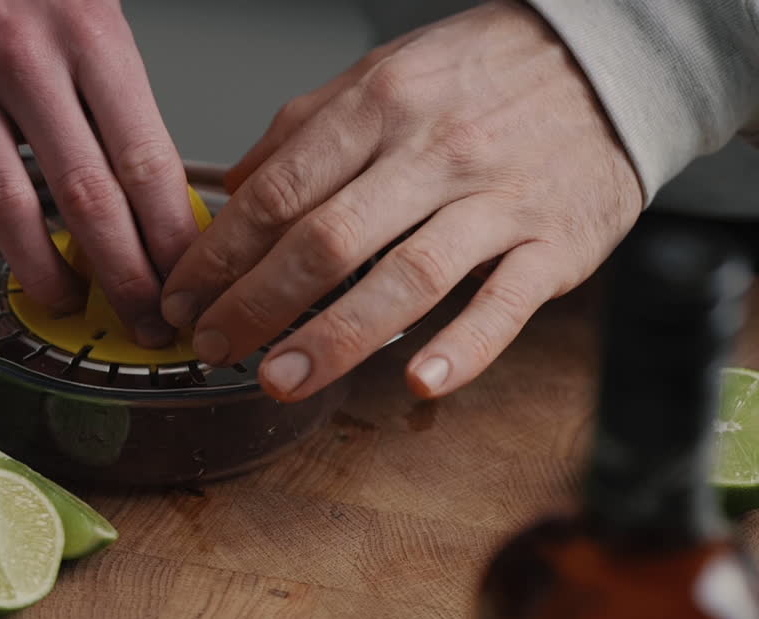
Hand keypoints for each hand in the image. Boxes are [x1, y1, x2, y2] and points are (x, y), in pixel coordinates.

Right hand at [0, 0, 197, 346]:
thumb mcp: (94, 11)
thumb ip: (120, 97)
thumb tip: (156, 196)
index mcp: (89, 34)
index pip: (144, 160)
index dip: (170, 237)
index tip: (187, 278)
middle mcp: (23, 59)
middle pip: (87, 199)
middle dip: (124, 276)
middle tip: (144, 318)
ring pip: (9, 208)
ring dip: (45, 272)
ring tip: (68, 299)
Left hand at [160, 0, 641, 400]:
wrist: (609, 63)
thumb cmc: (483, 75)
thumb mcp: (380, 75)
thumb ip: (302, 131)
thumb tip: (234, 188)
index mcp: (379, 108)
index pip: (280, 192)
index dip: (221, 253)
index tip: (185, 295)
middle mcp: (433, 153)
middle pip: (327, 241)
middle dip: (256, 304)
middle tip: (213, 346)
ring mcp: (497, 200)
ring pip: (406, 277)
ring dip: (336, 337)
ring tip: (280, 378)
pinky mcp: (554, 244)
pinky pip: (506, 303)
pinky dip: (465, 347)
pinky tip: (419, 381)